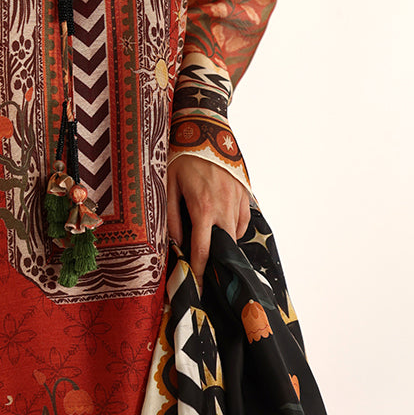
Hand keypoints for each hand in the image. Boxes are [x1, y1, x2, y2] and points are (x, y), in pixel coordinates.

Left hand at [167, 153, 250, 289]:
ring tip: (211, 250)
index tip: (196, 287)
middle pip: (224, 247)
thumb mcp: (168, 184)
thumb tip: (175, 242)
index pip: (203, 250)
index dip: (199, 271)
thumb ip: (171, 216)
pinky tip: (220, 229)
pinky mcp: (246, 193)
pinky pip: (243, 221)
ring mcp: (238, 200)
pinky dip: (233, 229)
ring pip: (235, 235)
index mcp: (203, 208)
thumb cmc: (181, 155)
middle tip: (206, 275)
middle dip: (215, 263)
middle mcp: (225, 207)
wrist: (206, 127)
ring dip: (223, 245)